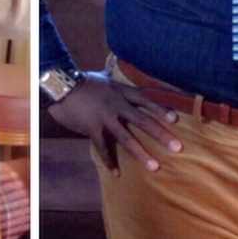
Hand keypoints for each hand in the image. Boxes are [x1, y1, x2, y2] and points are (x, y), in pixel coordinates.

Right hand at [46, 72, 181, 174]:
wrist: (60, 86)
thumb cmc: (81, 80)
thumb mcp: (103, 76)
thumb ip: (114, 76)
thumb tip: (118, 65)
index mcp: (121, 92)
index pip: (145, 100)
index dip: (160, 109)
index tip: (175, 120)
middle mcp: (116, 105)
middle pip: (142, 121)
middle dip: (161, 135)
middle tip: (177, 148)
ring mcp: (104, 118)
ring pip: (126, 138)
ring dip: (141, 153)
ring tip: (154, 167)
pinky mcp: (92, 128)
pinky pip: (102, 147)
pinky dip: (109, 161)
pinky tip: (117, 173)